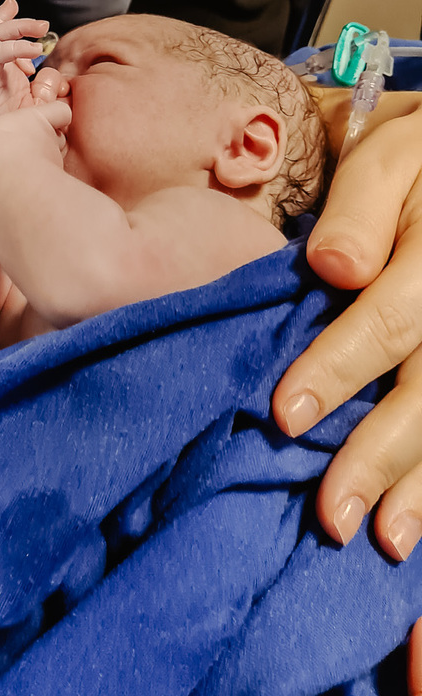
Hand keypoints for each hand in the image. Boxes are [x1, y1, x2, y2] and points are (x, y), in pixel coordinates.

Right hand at [0, 0, 48, 152]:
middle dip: (20, 23)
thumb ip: (46, 92)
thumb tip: (57, 77)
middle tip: (43, 24)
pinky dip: (14, 47)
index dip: (24, 37)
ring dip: (17, 27)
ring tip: (39, 28)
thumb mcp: (36, 110)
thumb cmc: (9, 135)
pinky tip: (33, 51)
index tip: (39, 51)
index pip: (8, 43)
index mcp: (7, 74)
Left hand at [272, 106, 421, 551]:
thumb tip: (334, 266)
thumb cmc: (415, 157)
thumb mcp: (389, 155)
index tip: (287, 415)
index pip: (391, 319)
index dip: (340, 369)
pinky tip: (416, 521)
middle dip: (382, 457)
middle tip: (333, 517)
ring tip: (385, 540)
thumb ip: (363, 206)